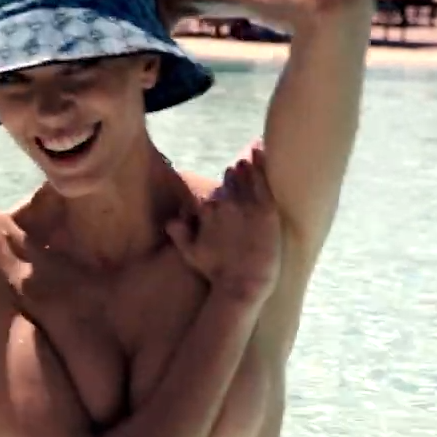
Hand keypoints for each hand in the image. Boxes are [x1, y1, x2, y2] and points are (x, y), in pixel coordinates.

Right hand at [166, 141, 281, 301]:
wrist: (242, 284)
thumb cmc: (218, 274)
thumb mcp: (192, 255)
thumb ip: (179, 235)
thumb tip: (171, 222)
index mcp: (207, 212)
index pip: (211, 196)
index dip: (215, 196)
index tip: (218, 196)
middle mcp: (224, 205)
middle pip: (227, 184)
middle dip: (231, 178)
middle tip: (236, 172)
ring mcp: (245, 206)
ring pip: (244, 178)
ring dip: (245, 168)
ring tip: (247, 160)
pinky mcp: (266, 210)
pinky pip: (262, 181)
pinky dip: (260, 165)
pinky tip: (259, 152)